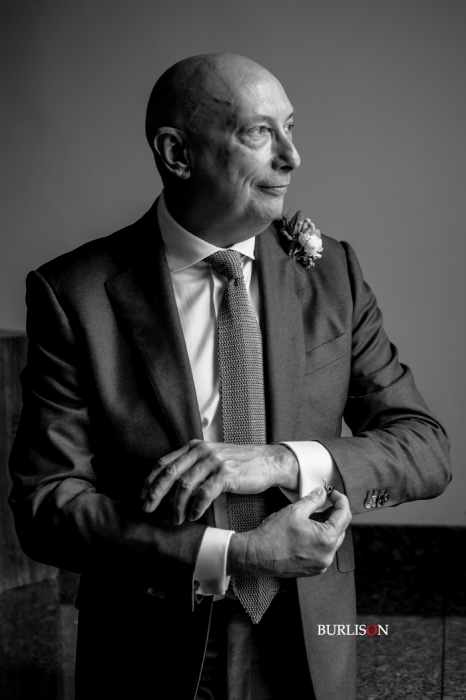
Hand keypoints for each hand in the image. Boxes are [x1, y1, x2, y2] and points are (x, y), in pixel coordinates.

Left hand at [140, 440, 297, 522]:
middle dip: (155, 494)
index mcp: (195, 447)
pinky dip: (196, 507)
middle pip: (170, 473)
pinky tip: (194, 516)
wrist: (268, 461)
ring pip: (185, 485)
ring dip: (177, 506)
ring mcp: (214, 461)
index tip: (141, 496)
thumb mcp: (213, 459)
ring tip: (176, 519)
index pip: (164, 462)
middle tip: (147, 510)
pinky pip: (204, 493)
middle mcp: (202, 451)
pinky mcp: (227, 473)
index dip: (150, 480)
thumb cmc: (239, 464)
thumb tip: (171, 489)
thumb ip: (193, 466)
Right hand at [227, 487, 350, 577]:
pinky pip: (324, 551)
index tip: (333, 494)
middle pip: (340, 529)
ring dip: (326, 526)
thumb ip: (314, 500)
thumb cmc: (273, 535)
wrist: (257, 556)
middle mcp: (327, 555)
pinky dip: (320, 538)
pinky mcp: (313, 569)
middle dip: (333, 514)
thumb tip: (322, 494)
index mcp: (326, 539)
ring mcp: (321, 564)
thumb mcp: (295, 510)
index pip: (345, 516)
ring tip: (312, 516)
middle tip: (322, 502)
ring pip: (332, 540)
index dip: (341, 501)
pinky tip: (307, 530)